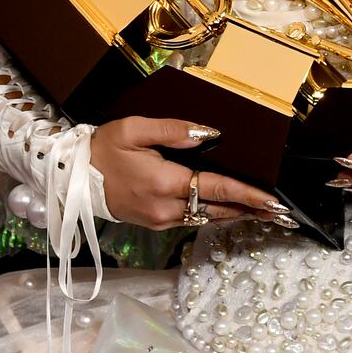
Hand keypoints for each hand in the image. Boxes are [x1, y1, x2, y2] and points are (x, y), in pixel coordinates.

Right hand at [88, 116, 286, 229]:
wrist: (71, 179)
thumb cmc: (102, 149)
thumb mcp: (134, 129)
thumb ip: (174, 130)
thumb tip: (209, 134)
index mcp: (164, 183)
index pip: (216, 189)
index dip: (248, 195)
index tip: (273, 201)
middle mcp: (165, 208)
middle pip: (218, 210)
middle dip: (250, 210)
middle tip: (280, 211)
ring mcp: (159, 219)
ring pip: (206, 217)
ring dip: (234, 214)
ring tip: (262, 211)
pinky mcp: (154, 223)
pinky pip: (192, 220)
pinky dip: (214, 214)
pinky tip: (228, 208)